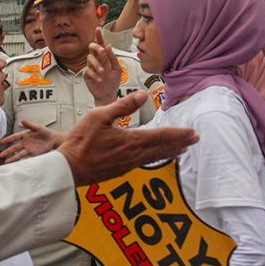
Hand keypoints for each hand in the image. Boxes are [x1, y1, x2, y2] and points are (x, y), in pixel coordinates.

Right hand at [0, 121, 63, 163]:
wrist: (53, 139)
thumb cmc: (45, 132)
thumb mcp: (38, 127)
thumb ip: (30, 125)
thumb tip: (22, 120)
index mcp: (25, 135)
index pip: (14, 137)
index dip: (8, 139)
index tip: (1, 142)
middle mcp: (25, 142)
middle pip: (14, 147)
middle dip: (8, 151)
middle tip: (1, 154)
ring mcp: (28, 149)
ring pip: (19, 154)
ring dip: (12, 158)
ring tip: (6, 162)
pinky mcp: (33, 154)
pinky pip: (26, 157)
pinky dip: (21, 160)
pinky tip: (16, 164)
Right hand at [57, 92, 197, 185]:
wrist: (69, 169)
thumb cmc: (81, 141)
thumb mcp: (99, 116)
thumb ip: (123, 105)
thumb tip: (142, 94)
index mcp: (131, 140)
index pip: (161, 135)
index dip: (178, 133)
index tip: (192, 131)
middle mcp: (134, 154)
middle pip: (163, 148)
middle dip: (180, 142)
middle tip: (195, 139)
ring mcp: (128, 164)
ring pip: (155, 157)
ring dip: (170, 151)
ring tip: (182, 149)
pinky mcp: (121, 170)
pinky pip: (145, 162)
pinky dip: (156, 158)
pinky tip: (156, 157)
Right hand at [84, 28, 121, 105]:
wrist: (108, 94)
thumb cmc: (113, 81)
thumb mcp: (117, 69)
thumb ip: (113, 58)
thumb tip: (109, 46)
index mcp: (104, 57)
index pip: (101, 44)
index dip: (99, 36)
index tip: (98, 29)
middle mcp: (97, 59)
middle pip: (91, 47)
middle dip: (96, 47)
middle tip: (102, 51)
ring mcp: (90, 66)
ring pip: (89, 59)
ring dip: (97, 64)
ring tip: (103, 71)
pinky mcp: (87, 74)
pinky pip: (88, 71)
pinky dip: (94, 74)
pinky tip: (99, 79)